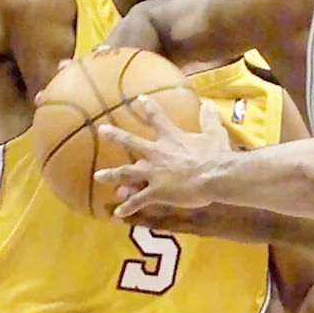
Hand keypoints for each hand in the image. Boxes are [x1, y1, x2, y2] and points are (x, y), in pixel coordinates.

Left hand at [95, 96, 233, 217]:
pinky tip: (118, 214)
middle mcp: (157, 153)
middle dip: (116, 136)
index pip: (158, 119)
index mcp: (171, 138)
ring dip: (111, 175)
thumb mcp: (214, 133)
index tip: (140, 98)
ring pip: (126, 173)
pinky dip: (128, 207)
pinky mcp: (156, 192)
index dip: (149, 108)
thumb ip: (209, 119)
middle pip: (132, 142)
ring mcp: (154, 173)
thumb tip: (208, 102)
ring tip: (98, 176)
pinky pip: (138, 201)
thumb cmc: (215, 155)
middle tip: (101, 130)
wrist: (214, 176)